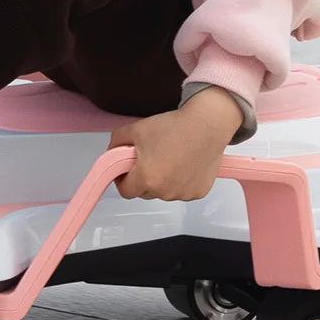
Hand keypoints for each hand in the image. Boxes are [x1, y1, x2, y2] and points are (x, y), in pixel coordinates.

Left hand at [111, 88, 242, 200]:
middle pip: (145, 192)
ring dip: (162, 182)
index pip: (125, 191)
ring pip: (164, 193)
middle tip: (150, 160)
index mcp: (146, 178)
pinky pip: (182, 191)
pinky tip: (185, 164)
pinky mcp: (198, 192)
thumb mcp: (136, 129)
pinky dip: (180, 182)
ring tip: (170, 159)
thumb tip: (113, 153)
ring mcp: (183, 194)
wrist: (207, 125)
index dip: (123, 180)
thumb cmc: (173, 126)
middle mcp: (164, 191)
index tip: (127, 170)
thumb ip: (117, 142)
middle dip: (143, 180)